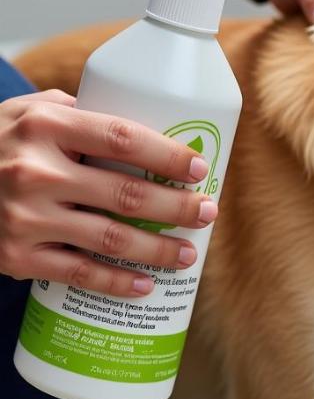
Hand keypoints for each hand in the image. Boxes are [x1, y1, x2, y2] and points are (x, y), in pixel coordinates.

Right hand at [0, 90, 218, 296]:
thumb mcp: (27, 112)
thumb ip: (80, 115)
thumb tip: (148, 128)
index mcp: (44, 125)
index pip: (122, 137)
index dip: (168, 155)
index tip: (200, 169)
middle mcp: (35, 171)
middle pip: (126, 193)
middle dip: (178, 207)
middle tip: (208, 213)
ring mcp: (24, 217)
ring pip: (110, 237)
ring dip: (158, 249)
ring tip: (188, 254)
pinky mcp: (16, 256)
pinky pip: (79, 273)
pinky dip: (118, 282)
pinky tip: (146, 286)